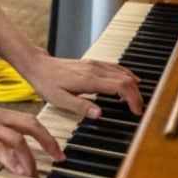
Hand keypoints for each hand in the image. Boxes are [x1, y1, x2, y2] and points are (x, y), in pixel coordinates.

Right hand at [0, 104, 63, 176]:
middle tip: (59, 159)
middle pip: (31, 125)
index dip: (46, 134)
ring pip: (18, 138)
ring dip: (30, 157)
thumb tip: (4, 146)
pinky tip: (17, 171)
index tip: (55, 150)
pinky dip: (11, 160)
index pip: (29, 120)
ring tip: (34, 173)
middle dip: (48, 142)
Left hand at [26, 55, 142, 118]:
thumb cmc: (47, 83)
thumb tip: (99, 114)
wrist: (38, 66)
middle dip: (136, 95)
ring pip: (122, 72)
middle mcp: (95, 70)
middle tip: (139, 110)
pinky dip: (126, 75)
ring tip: (137, 100)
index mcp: (90, 80)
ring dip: (133, 86)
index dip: (133, 99)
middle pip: (126, 79)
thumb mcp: (60, 100)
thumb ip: (81, 107)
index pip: (121, 86)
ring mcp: (94, 65)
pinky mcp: (92, 63)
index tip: (137, 112)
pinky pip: (115, 67)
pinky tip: (130, 81)